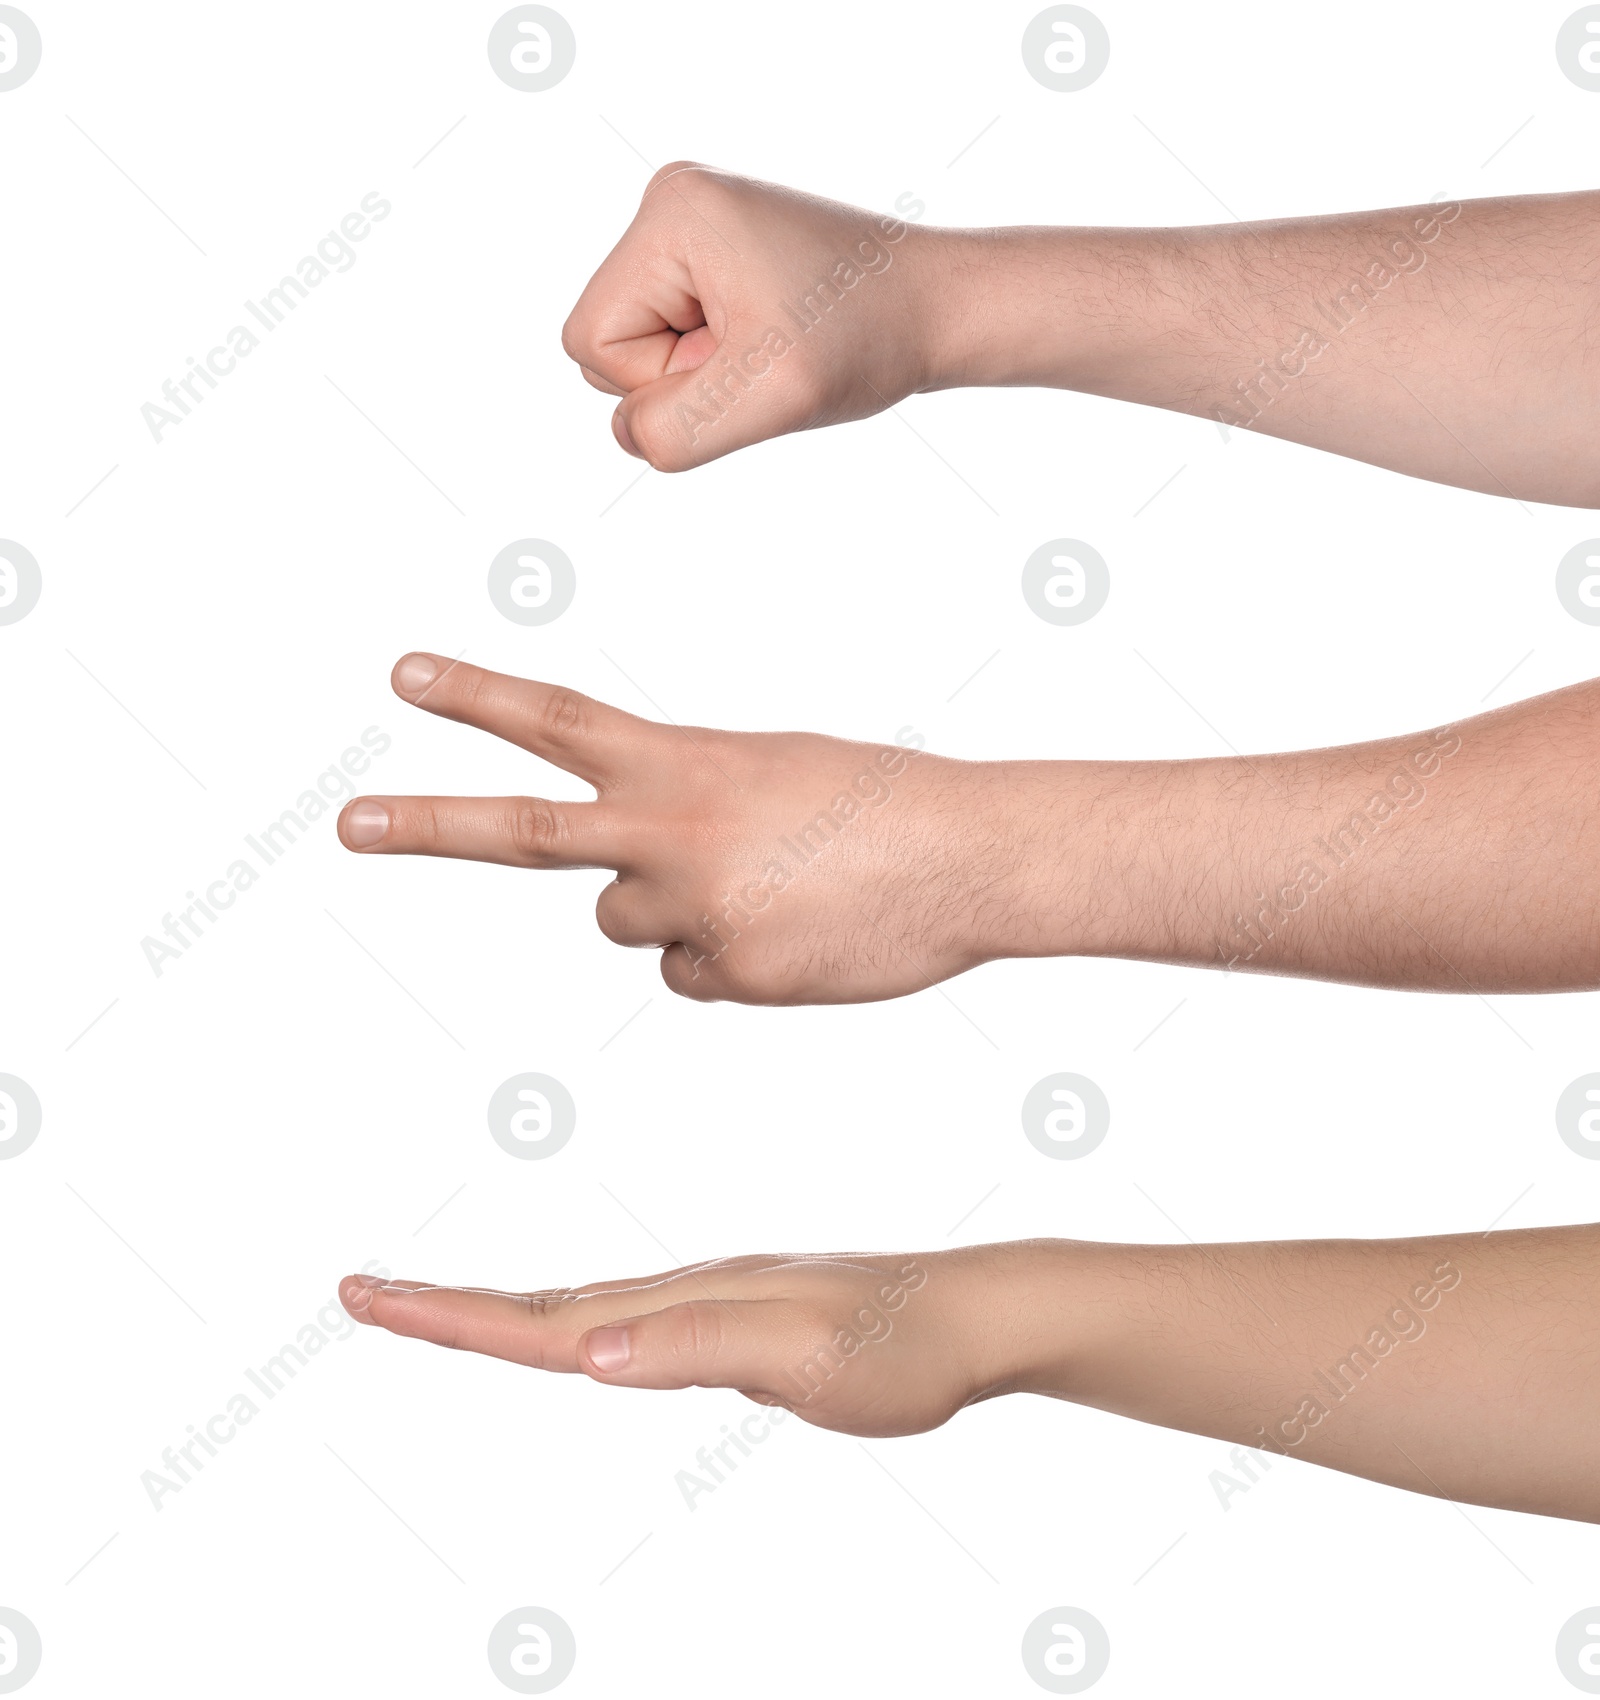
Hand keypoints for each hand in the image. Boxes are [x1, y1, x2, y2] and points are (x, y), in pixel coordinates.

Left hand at [336, 653, 1025, 1004]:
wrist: (975, 855)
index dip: (478, 695)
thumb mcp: (767, 774)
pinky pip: (693, 976)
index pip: (561, 720)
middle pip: (525, 830)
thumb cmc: (881, 806)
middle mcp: (674, 830)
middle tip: (346, 825)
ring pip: (627, 923)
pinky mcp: (732, 975)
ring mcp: (697, 907)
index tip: (404, 674)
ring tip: (772, 888)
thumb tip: (619, 906)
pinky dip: (733, 961)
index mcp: (688, 762)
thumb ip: (681, 814)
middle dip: (429, 825)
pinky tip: (798, 937)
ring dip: (676, 911)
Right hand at [339, 1250, 988, 1437]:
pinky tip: (579, 1339)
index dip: (450, 1315)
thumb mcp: (805, 1356)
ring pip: (582, 1314)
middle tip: (364, 1296)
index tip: (368, 1298)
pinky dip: (573, 1331)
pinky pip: (628, 1329)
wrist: (974, 1314)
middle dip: (447, 1306)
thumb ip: (699, 1346)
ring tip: (442, 1312)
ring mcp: (707, 1306)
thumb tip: (586, 1353)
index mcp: (682, 1305)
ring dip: (502, 1313)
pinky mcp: (733, 1326)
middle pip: (543, 1305)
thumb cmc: (901, 1343)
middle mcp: (684, 1296)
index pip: (543, 1318)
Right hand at [562, 163, 948, 470]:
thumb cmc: (868, 341)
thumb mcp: (768, 399)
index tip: (741, 363)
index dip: (658, 383)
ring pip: (640, 344)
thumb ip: (675, 430)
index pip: (591, 341)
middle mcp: (674, 202)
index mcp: (672, 216)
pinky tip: (773, 338)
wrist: (941, 306)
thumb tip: (628, 433)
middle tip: (764, 355)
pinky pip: (675, 332)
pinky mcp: (716, 249)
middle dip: (680, 374)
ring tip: (772, 347)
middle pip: (607, 341)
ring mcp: (694, 222)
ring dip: (702, 372)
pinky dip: (721, 358)